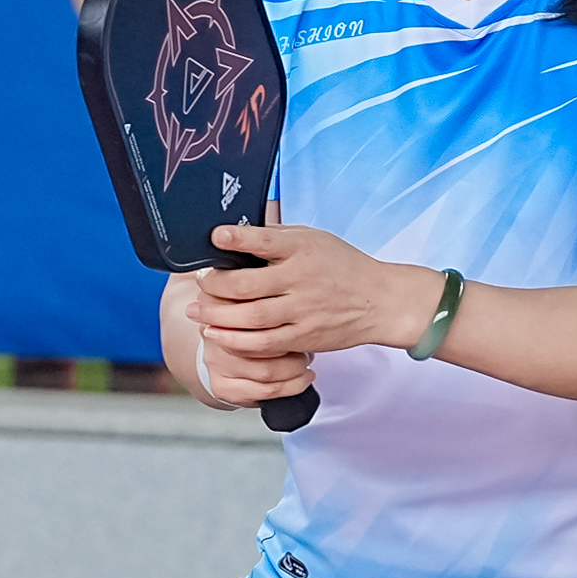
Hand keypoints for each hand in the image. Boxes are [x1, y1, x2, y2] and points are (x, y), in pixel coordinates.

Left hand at [189, 220, 427, 363]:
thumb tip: (235, 233)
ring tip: (197, 313)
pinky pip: (264, 344)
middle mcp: (301, 280)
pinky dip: (236, 341)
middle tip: (199, 285)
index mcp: (303, 249)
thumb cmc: (342, 265)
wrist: (379, 301)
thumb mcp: (314, 238)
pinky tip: (218, 335)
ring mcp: (303, 311)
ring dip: (217, 317)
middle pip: (247, 285)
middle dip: (214, 287)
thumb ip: (277, 237)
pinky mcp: (304, 336)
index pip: (265, 242)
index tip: (215, 237)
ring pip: (251, 318)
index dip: (237, 239)